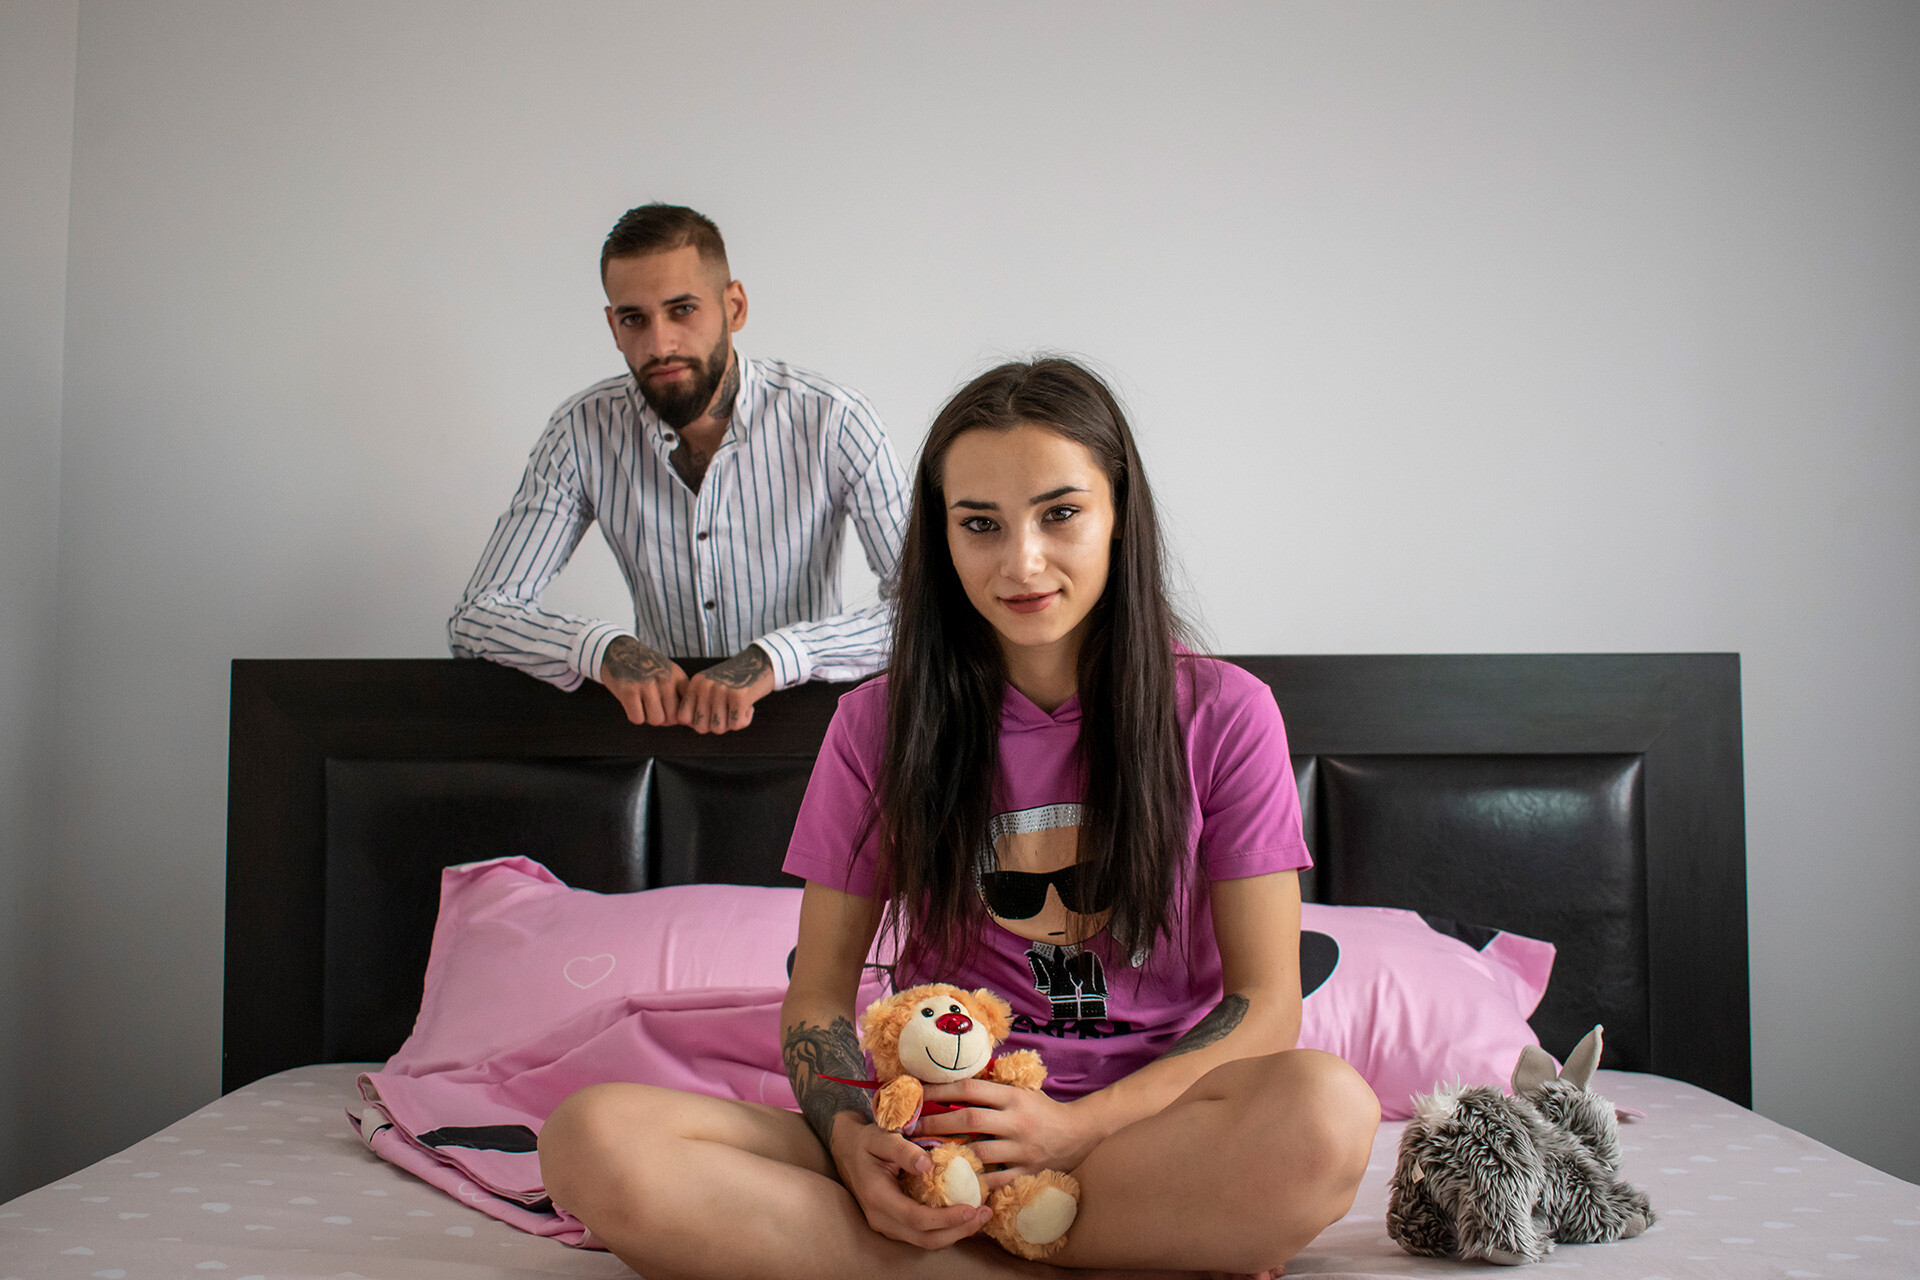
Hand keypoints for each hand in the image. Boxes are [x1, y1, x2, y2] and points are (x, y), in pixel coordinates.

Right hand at [598, 636, 687, 725]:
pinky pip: (638, 718)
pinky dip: (634, 716)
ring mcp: (647, 684)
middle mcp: (665, 679)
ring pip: (656, 720)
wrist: (620, 650)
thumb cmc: (647, 669)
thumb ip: (681, 695)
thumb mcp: (669, 674)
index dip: (680, 716)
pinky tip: (632, 704)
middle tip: (653, 707)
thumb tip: (692, 725)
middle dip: (663, 718)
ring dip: (648, 718)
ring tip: (643, 704)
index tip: (670, 710)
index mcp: (677, 676)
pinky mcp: (628, 690)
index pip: (688, 707)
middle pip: (672, 718)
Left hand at [677, 644, 775, 733]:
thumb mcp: (711, 685)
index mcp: (695, 684)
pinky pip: (736, 725)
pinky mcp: (739, 697)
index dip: (698, 721)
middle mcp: (705, 686)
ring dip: (731, 723)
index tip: (712, 715)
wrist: (762, 662)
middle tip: (728, 713)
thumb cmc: (736, 681)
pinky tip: (749, 707)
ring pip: (718, 728)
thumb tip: (694, 727)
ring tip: (738, 708)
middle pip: (701, 727)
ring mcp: (721, 691)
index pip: (683, 717)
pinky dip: (745, 720)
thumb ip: (699, 703)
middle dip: (716, 725)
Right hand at [828, 1113, 990, 1248]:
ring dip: (955, 1233)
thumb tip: (928, 1165)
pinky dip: (946, 1229)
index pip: (916, 1219)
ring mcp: (886, 1225)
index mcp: (877, 1198)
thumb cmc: (866, 1140)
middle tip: (985, 1213)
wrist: (847, 1148)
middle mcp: (880, 1218)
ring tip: (981, 1215)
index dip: (946, 1218)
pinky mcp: (894, 1224)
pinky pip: (923, 1235)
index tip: (972, 1208)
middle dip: (958, 1230)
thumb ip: (903, 1150)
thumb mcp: (881, 1136)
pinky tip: (964, 1214)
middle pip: (924, 1238)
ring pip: (925, 1241)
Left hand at [916, 1077, 1102, 1192]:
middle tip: (910, 1127)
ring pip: (978, 1153)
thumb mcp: (1021, 1090)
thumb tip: (952, 1080)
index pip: (970, 1089)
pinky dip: (974, 1182)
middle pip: (968, 1120)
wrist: (1080, 1132)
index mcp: (1013, 1097)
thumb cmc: (1042, 1109)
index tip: (916, 1093)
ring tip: (923, 1155)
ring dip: (948, 1155)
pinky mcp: (1027, 1173)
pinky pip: (995, 1180)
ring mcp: (1022, 1150)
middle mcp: (1016, 1121)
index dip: (940, 1090)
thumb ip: (992, 1088)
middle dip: (935, 1123)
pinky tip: (952, 1182)